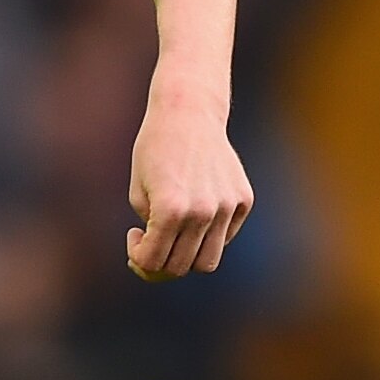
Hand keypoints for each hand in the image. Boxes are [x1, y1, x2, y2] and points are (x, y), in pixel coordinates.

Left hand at [123, 96, 251, 280]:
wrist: (188, 113)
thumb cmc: (154, 151)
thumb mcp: (139, 193)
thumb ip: (150, 233)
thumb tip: (163, 266)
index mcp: (170, 209)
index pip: (153, 261)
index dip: (137, 257)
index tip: (135, 235)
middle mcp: (203, 211)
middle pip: (180, 267)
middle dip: (160, 261)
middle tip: (152, 240)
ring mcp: (227, 206)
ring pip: (208, 261)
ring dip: (187, 256)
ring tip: (175, 234)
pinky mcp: (244, 200)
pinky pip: (224, 237)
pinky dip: (208, 234)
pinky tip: (196, 210)